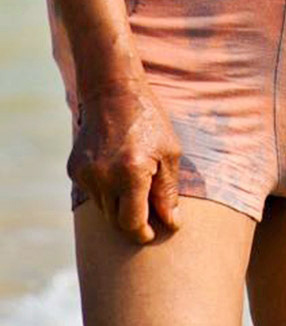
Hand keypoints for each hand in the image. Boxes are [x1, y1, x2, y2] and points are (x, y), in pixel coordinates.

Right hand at [67, 79, 182, 244]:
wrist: (112, 91)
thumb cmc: (148, 120)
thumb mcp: (169, 152)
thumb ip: (168, 192)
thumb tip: (171, 224)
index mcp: (132, 172)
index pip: (132, 223)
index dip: (143, 233)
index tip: (152, 233)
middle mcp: (104, 176)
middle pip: (116, 221)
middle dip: (133, 220)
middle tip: (148, 210)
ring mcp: (86, 173)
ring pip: (103, 209)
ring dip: (119, 204)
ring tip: (133, 180)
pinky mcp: (74, 169)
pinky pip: (92, 193)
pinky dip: (105, 190)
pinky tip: (115, 168)